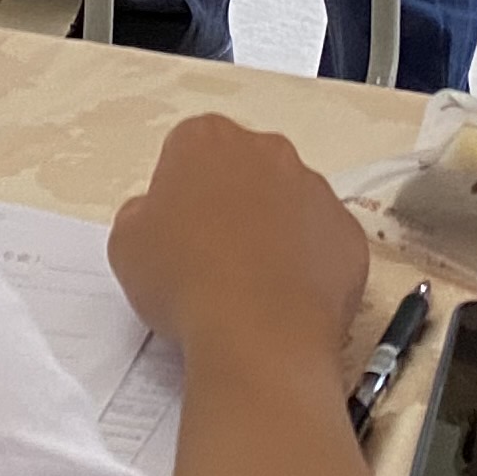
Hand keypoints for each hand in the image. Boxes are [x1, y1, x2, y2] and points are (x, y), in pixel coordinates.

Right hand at [109, 115, 370, 372]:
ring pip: (290, 203)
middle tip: (212, 255)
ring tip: (251, 285)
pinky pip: (324, 242)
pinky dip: (309, 263)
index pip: (188, 150)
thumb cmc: (183, 281)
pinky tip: (286, 299)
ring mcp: (317, 190)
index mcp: (206, 140)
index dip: (179, 192)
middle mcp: (269, 151)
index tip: (175, 231)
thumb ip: (144, 213)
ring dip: (273, 230)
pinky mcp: (349, 234)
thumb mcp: (127, 243)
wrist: (257, 335)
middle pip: (245, 168)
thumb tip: (162, 216)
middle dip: (231, 200)